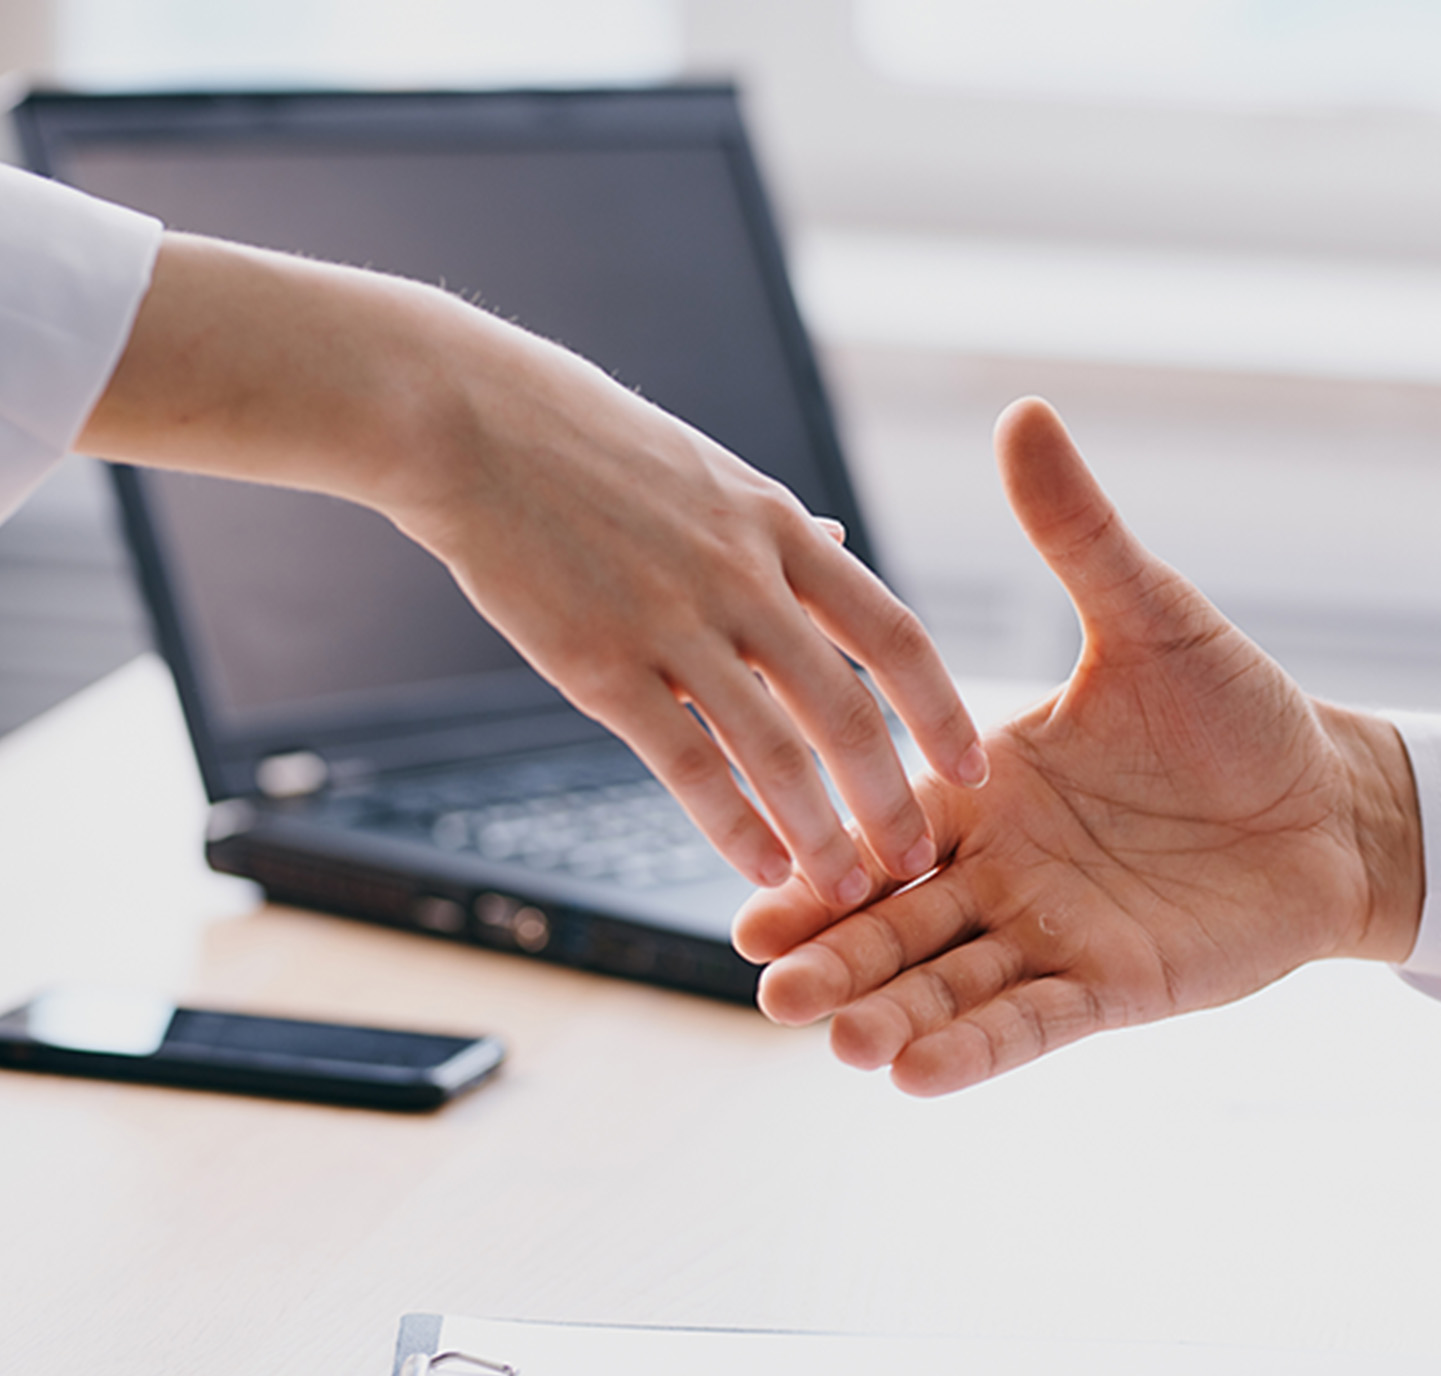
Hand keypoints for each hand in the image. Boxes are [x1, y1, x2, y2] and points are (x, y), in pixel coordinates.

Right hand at [79, 236, 985, 904]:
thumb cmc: (585, 443)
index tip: (974, 767)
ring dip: (822, 831)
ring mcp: (672, 621)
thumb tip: (837, 537)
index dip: (941, 708)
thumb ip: (776, 524)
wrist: (466, 420)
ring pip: (776, 748)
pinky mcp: (598, 664)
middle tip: (918, 861)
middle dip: (893, 795)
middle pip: (849, 706)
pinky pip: (686, 762)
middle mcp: (743, 576)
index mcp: (778, 527)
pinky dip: (733, 826)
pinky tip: (759, 870)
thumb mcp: (709, 468)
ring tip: (849, 891)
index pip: (893, 631)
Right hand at [735, 398, 1425, 1094]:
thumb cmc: (1234, 710)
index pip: (878, 822)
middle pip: (893, 924)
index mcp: (984, 786)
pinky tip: (916, 1075)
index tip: (748, 887)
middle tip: (769, 987)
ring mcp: (1049, 936)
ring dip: (891, 1014)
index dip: (818, 854)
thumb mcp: (1149, 616)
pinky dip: (977, 1048)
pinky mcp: (1111, 989)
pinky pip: (1031, 1023)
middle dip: (834, 956)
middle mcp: (999, 871)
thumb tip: (1024, 414)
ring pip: (948, 984)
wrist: (1332, 798)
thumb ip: (1077, 535)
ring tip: (834, 1041)